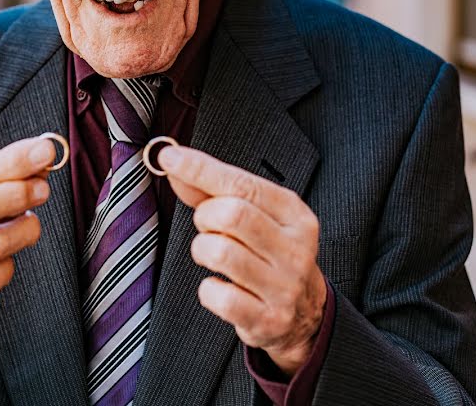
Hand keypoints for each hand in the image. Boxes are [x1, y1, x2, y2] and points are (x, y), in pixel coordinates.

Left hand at [158, 146, 326, 376]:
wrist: (306, 314)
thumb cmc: (271, 255)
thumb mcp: (256, 218)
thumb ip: (214, 191)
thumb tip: (175, 162)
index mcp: (294, 215)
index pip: (242, 184)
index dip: (200, 169)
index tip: (169, 156)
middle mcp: (295, 248)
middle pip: (232, 215)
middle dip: (205, 217)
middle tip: (209, 227)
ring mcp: (284, 286)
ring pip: (221, 252)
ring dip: (203, 250)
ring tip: (213, 254)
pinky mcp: (268, 318)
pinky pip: (219, 297)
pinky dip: (208, 289)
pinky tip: (221, 286)